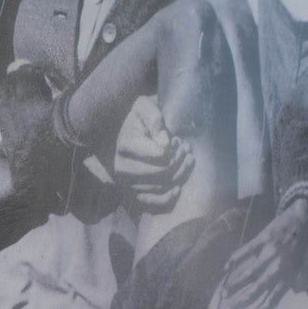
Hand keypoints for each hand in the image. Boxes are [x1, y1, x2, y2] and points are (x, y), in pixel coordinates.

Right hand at [113, 95, 193, 212]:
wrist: (129, 129)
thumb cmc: (140, 116)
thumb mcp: (145, 106)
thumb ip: (154, 117)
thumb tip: (164, 141)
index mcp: (125, 146)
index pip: (160, 155)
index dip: (174, 148)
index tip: (177, 139)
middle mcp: (122, 168)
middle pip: (162, 172)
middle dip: (179, 160)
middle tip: (185, 148)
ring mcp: (127, 182)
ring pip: (162, 186)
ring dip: (180, 174)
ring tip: (185, 158)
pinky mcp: (133, 192)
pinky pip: (153, 202)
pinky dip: (168, 197)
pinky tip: (178, 186)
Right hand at [220, 199, 307, 308]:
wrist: (304, 216)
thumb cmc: (303, 243)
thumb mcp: (303, 265)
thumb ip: (294, 281)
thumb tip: (288, 293)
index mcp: (288, 275)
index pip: (269, 301)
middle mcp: (279, 266)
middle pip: (256, 289)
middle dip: (240, 301)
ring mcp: (270, 252)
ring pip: (249, 272)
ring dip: (235, 283)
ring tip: (224, 292)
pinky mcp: (264, 238)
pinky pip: (245, 251)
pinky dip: (234, 260)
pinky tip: (225, 268)